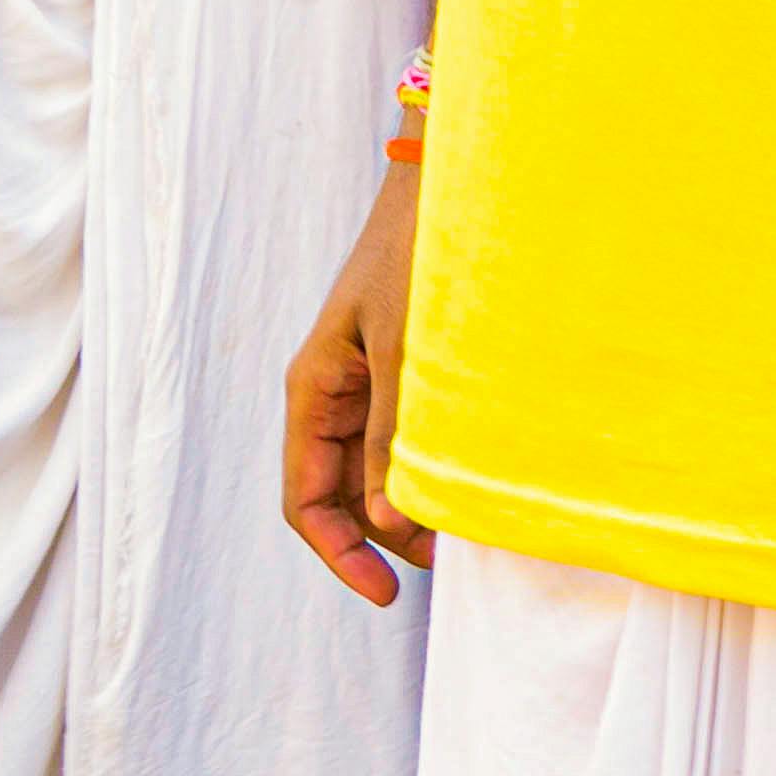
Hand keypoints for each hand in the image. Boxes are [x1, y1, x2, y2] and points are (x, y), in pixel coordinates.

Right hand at [282, 153, 434, 605]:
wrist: (446, 181)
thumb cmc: (419, 252)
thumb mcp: (404, 348)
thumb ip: (394, 431)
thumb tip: (391, 519)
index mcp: (313, 392)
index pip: (306, 501)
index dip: (340, 555)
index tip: (386, 594)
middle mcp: (332, 395)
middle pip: (341, 496)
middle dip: (384, 536)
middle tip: (448, 559)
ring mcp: (367, 384)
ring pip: (375, 471)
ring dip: (409, 504)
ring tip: (464, 526)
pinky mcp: (403, 370)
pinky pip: (404, 437)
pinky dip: (428, 465)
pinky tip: (469, 479)